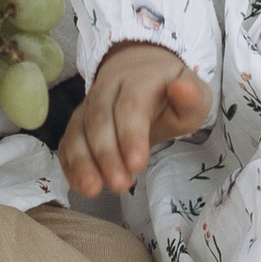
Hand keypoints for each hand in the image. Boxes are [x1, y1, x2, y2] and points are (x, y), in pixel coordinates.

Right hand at [61, 42, 212, 199]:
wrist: (141, 71)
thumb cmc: (170, 93)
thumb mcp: (193, 96)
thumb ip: (192, 99)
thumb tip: (182, 89)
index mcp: (139, 79)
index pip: (130, 105)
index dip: (130, 135)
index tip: (138, 165)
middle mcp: (107, 88)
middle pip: (99, 119)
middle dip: (106, 155)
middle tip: (120, 186)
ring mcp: (89, 104)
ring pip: (78, 130)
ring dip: (83, 162)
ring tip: (92, 190)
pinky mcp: (78, 122)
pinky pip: (67, 140)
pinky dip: (70, 163)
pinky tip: (80, 185)